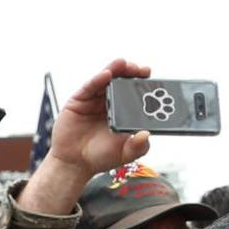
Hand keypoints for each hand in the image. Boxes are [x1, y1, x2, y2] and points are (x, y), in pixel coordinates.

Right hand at [20, 60, 152, 216]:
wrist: (74, 163)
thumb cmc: (100, 157)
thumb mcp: (125, 154)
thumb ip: (138, 146)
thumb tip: (146, 135)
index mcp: (124, 113)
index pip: (136, 95)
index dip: (144, 86)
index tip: (154, 81)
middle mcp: (110, 103)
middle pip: (122, 83)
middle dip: (133, 74)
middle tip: (142, 70)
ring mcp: (94, 100)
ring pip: (107, 80)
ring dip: (116, 70)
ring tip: (125, 64)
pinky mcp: (79, 101)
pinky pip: (90, 87)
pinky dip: (98, 79)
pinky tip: (106, 74)